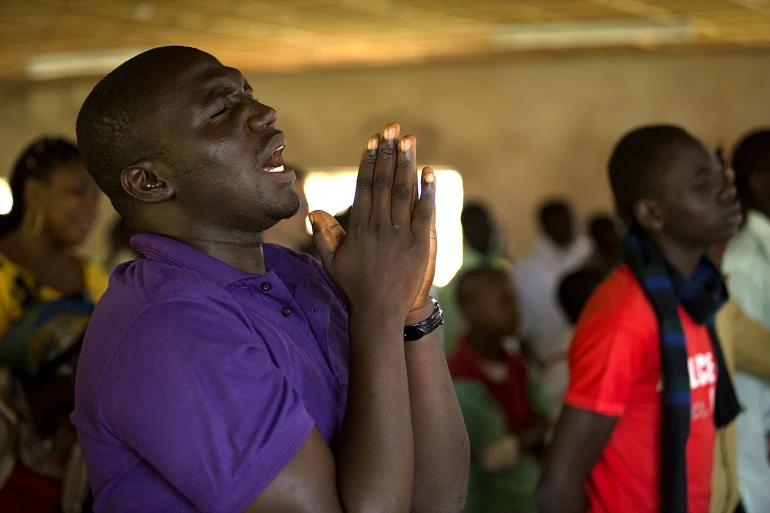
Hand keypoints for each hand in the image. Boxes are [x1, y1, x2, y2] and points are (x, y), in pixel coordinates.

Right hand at [309, 123, 435, 320]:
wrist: (380, 312)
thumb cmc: (355, 287)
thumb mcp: (333, 262)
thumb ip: (325, 236)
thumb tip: (314, 211)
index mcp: (359, 227)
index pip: (365, 186)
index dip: (369, 161)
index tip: (373, 141)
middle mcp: (379, 226)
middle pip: (384, 182)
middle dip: (388, 153)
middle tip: (392, 128)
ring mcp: (400, 234)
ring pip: (403, 192)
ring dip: (406, 163)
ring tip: (409, 140)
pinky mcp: (419, 244)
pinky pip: (424, 213)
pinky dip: (427, 192)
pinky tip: (429, 172)